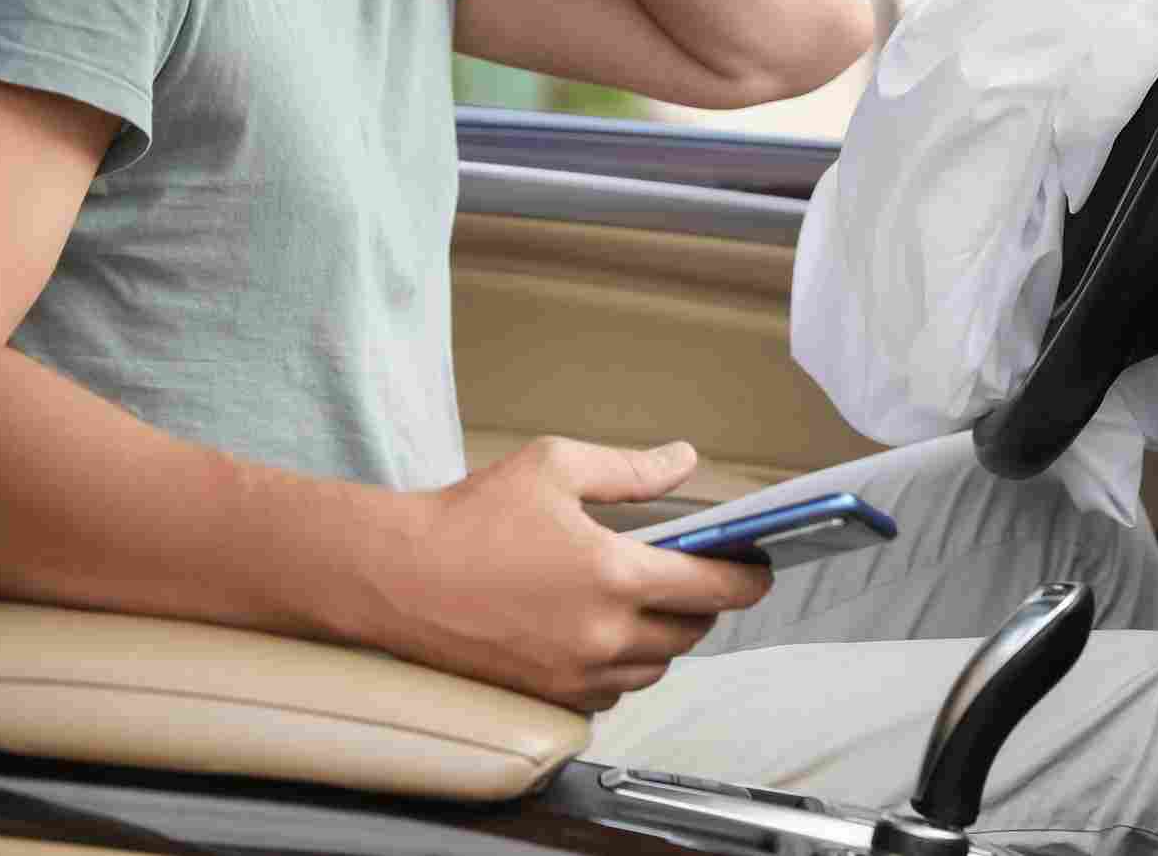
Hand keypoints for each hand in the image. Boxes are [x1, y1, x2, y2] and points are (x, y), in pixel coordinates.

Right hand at [363, 437, 770, 711]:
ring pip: (655, 665)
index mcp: (614, 574)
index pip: (713, 589)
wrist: (397, 577)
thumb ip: (632, 470)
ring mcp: (576, 673)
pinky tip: (607, 630)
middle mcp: (603, 634)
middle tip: (700, 575)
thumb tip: (684, 461)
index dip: (747, 578)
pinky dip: (625, 664)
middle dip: (704, 603)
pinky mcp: (550, 696)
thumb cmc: (469, 518)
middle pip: (690, 631)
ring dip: (666, 635)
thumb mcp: (555, 467)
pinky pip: (614, 689)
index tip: (760, 568)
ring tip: (652, 599)